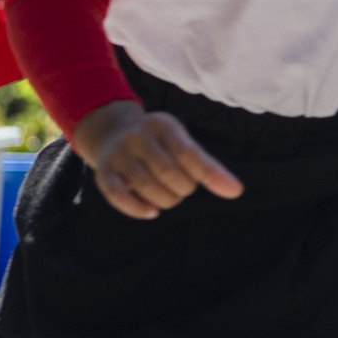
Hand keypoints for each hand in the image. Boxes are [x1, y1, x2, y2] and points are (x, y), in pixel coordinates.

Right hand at [73, 100, 243, 219]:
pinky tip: (152, 212)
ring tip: (171, 197)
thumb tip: (235, 191)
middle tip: (185, 188)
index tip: (233, 192)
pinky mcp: (102, 173)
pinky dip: (136, 208)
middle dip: (184, 187)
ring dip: (166, 199)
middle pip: (167, 171)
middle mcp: (137, 136)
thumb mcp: (182, 142)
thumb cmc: (159, 143)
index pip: (188, 152)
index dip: (209, 174)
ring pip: (145, 184)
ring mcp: (118, 154)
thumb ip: (206, 165)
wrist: (112, 132)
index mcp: (163, 125)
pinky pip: (117, 195)